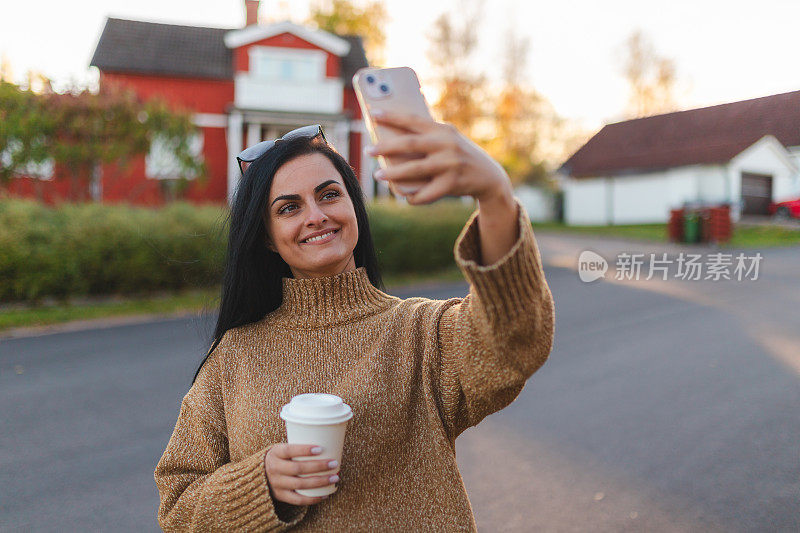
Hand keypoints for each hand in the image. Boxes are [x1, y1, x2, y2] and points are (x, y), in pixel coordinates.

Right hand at [264, 443, 339, 505]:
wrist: (260, 473)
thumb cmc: (281, 457)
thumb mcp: (283, 448)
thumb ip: (298, 447)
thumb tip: (327, 440)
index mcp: (275, 453)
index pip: (289, 450)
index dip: (304, 450)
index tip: (320, 448)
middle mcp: (274, 469)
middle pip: (297, 468)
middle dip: (318, 466)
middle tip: (333, 463)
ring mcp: (277, 484)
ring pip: (300, 484)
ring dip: (319, 482)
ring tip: (334, 477)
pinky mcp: (281, 496)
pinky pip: (298, 499)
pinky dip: (313, 498)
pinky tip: (325, 494)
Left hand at [367, 110, 513, 204]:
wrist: (489, 176)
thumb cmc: (459, 155)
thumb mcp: (448, 140)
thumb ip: (428, 137)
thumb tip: (392, 139)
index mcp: (443, 130)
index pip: (413, 120)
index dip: (392, 116)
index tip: (372, 113)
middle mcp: (447, 145)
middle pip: (410, 144)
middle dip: (386, 147)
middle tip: (368, 151)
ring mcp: (450, 165)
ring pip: (415, 170)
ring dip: (393, 174)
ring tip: (377, 175)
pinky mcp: (452, 184)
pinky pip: (426, 193)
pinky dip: (414, 197)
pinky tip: (405, 197)